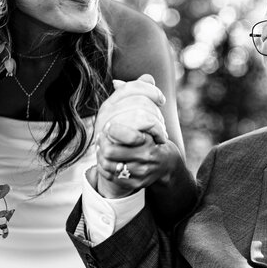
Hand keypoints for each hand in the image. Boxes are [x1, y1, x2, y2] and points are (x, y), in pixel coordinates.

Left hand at [92, 74, 174, 197]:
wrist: (166, 166)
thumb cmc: (154, 137)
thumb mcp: (149, 119)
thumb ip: (136, 98)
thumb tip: (117, 83)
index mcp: (149, 142)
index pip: (125, 135)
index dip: (113, 131)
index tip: (109, 127)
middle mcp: (146, 159)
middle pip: (111, 152)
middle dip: (103, 145)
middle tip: (100, 139)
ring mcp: (141, 174)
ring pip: (109, 166)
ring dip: (101, 157)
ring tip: (101, 149)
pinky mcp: (135, 184)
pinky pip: (112, 177)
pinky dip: (105, 169)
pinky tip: (105, 161)